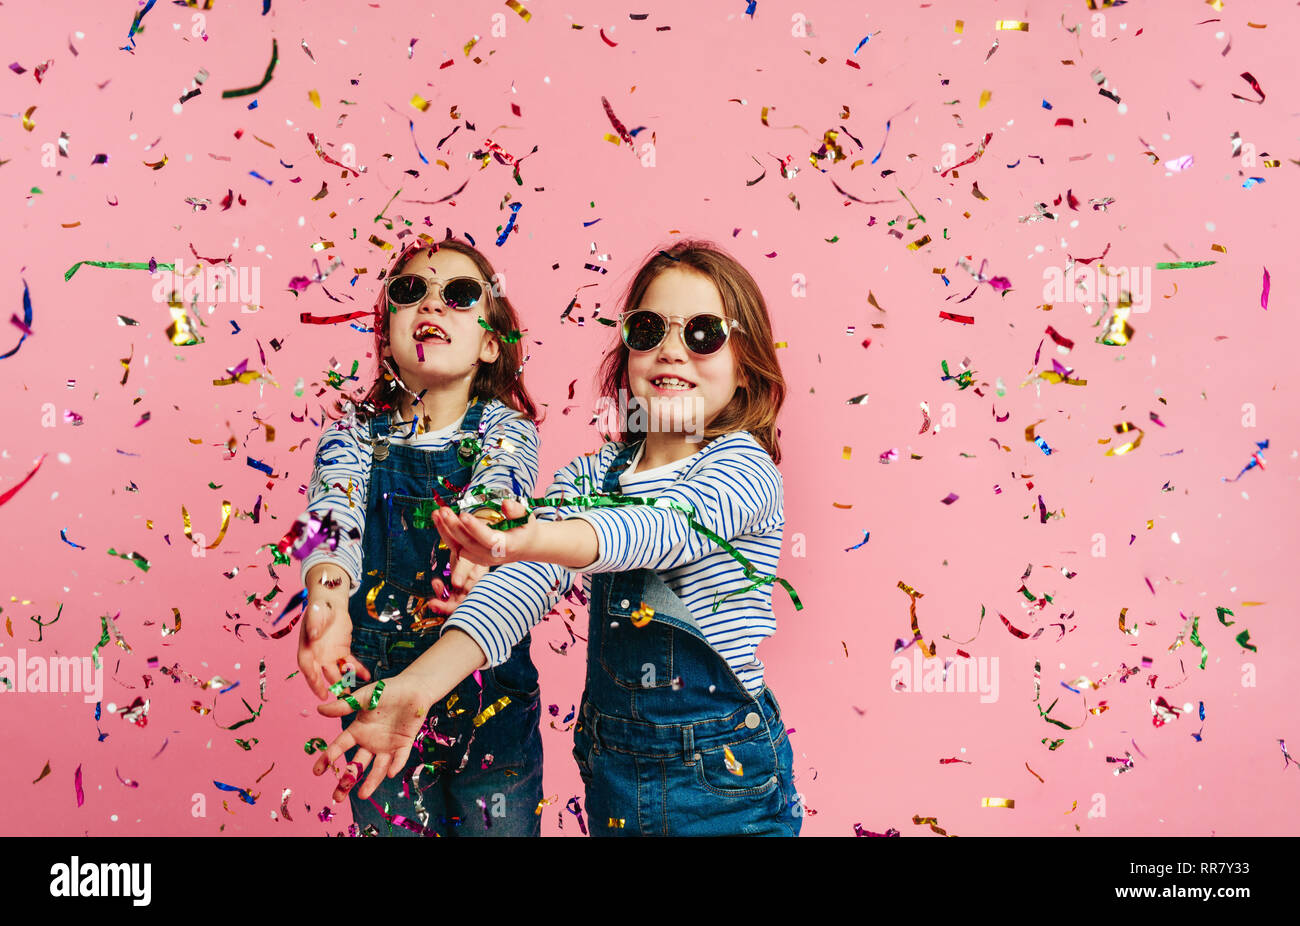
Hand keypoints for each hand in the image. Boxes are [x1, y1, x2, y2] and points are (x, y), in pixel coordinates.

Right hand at [298, 564, 371, 700]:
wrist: (330, 603)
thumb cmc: (318, 608)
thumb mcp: (315, 614)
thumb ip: (313, 625)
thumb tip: (313, 635)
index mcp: (306, 649)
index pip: (307, 668)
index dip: (313, 681)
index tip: (320, 693)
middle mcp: (316, 656)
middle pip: (322, 675)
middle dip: (330, 688)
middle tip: (340, 700)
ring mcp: (330, 656)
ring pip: (337, 673)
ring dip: (345, 683)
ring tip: (354, 695)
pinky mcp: (342, 652)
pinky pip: (350, 663)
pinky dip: (357, 669)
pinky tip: (367, 675)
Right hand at [313, 673, 431, 801]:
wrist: (414, 688)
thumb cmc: (387, 690)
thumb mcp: (364, 697)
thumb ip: (344, 706)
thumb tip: (319, 710)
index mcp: (358, 730)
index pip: (340, 747)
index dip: (328, 758)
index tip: (317, 771)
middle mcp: (370, 742)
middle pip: (356, 765)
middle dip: (346, 780)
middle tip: (337, 797)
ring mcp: (387, 745)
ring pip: (377, 768)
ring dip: (371, 781)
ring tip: (362, 795)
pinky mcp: (404, 745)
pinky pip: (399, 758)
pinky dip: (395, 765)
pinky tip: (390, 772)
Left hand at [426, 547, 489, 616]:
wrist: (469, 539)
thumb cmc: (474, 546)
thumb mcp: (469, 556)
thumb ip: (463, 570)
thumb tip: (456, 584)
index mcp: (480, 584)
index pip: (468, 601)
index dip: (454, 607)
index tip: (439, 604)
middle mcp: (473, 588)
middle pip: (460, 604)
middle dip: (445, 606)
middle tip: (432, 604)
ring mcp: (465, 586)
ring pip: (453, 599)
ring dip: (441, 596)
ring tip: (435, 584)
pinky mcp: (458, 582)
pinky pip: (449, 591)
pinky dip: (441, 589)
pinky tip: (436, 582)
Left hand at [431, 499, 538, 567]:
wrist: (525, 546)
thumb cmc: (525, 528)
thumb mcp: (527, 516)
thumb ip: (516, 510)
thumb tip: (505, 503)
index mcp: (506, 546)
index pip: (488, 538)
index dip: (475, 528)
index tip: (463, 514)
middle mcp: (491, 556)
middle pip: (468, 543)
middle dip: (454, 526)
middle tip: (444, 510)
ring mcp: (480, 558)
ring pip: (458, 547)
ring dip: (445, 530)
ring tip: (436, 513)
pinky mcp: (472, 556)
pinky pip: (455, 547)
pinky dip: (445, 533)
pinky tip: (438, 518)